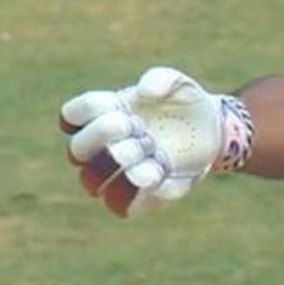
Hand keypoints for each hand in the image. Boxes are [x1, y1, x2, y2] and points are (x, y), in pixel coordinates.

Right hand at [60, 67, 252, 217]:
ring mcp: (120, 172)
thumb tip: (144, 92)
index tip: (122, 109)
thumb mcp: (179, 83)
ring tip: (148, 155)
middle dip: (104, 138)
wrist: (211, 129)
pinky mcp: (142, 194)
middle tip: (137, 128)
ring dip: (118, 170)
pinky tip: (161, 174)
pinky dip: (140, 192)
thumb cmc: (183, 102)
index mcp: (104, 114)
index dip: (90, 112)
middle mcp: (104, 146)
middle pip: (77, 150)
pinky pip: (127, 205)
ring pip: (95, 183)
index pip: (72, 114)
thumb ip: (161, 79)